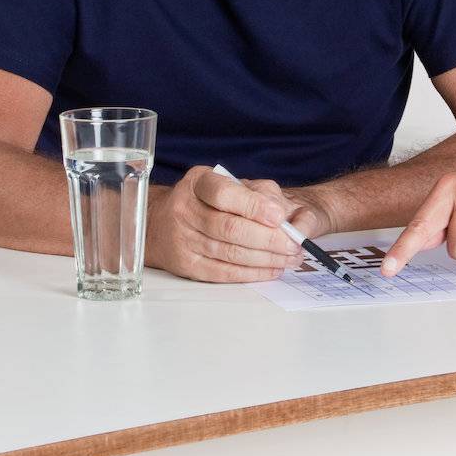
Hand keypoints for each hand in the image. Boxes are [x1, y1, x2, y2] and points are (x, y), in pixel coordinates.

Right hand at [146, 165, 333, 283]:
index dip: (254, 206)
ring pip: (230, 253)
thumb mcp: (229, 183)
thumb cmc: (206, 200)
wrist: (162, 222)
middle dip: (268, 239)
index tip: (279, 216)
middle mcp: (185, 209)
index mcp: (198, 182)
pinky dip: (251, 273)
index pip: (225, 194)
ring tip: (289, 258)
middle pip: (230, 228)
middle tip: (293, 244)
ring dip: (265, 258)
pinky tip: (271, 269)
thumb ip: (257, 192)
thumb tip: (282, 212)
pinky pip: (223, 272)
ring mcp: (183, 238)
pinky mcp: (186, 264)